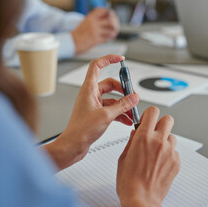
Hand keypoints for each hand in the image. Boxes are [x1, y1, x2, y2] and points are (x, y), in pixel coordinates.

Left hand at [44, 55, 138, 169]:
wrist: (73, 146)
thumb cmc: (81, 130)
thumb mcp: (106, 116)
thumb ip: (122, 105)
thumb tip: (133, 98)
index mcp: (88, 89)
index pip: (97, 66)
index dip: (109, 59)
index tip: (120, 59)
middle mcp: (90, 95)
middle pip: (109, 84)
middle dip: (123, 90)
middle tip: (133, 96)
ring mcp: (93, 105)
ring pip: (112, 99)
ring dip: (123, 104)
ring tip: (133, 111)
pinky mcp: (96, 114)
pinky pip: (111, 109)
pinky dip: (120, 113)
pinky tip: (127, 120)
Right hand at [71, 8, 119, 53]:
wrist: (72, 42)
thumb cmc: (80, 33)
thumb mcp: (86, 22)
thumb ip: (96, 20)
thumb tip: (109, 19)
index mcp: (91, 16)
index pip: (104, 11)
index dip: (110, 14)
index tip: (112, 18)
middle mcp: (93, 22)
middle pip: (110, 19)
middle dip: (115, 24)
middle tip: (115, 27)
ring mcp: (95, 30)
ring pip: (111, 29)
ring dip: (114, 32)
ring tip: (112, 34)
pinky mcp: (96, 39)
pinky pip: (107, 38)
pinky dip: (109, 38)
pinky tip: (107, 39)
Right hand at [116, 107, 179, 206]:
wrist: (141, 199)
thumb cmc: (129, 182)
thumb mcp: (123, 157)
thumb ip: (131, 142)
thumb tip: (135, 133)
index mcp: (144, 137)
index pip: (153, 112)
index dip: (149, 114)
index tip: (146, 120)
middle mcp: (159, 142)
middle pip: (168, 119)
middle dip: (160, 124)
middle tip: (154, 132)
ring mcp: (170, 152)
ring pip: (172, 136)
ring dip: (165, 140)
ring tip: (155, 152)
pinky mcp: (176, 162)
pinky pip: (175, 151)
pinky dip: (168, 154)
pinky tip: (159, 163)